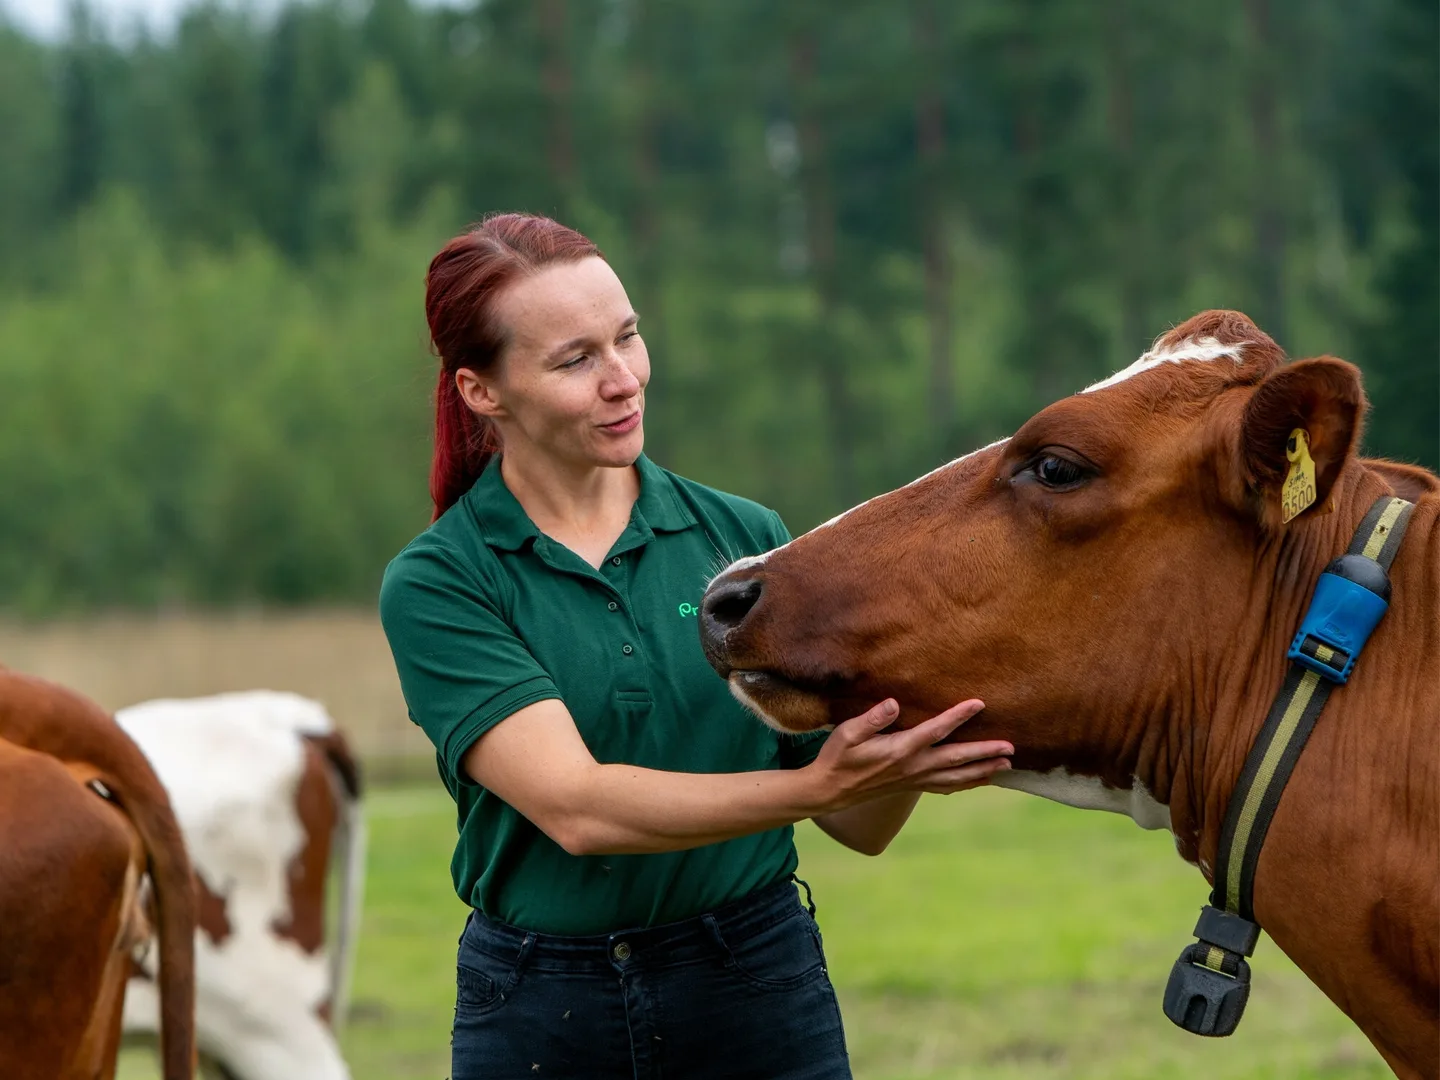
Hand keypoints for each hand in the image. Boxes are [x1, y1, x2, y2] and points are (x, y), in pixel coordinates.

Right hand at [807, 698, 1011, 812]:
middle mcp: (913, 767)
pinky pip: (946, 786)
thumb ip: (872, 718)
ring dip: (983, 771)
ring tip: (1007, 765)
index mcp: (900, 750)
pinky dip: (966, 783)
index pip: (936, 731)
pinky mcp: (912, 786)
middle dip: (985, 752)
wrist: (829, 790)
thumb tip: (894, 703)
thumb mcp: (847, 733)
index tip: (979, 703)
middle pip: (956, 759)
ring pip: (956, 776)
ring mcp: (914, 779)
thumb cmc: (837, 757)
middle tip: (1011, 747)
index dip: (958, 716)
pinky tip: (979, 780)